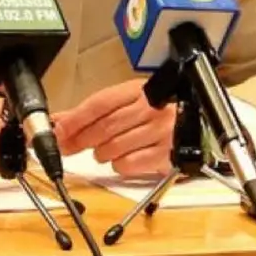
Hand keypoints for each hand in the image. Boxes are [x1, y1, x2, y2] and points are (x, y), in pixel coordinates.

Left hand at [52, 79, 174, 177]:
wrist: (196, 123)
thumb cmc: (158, 111)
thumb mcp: (128, 101)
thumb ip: (94, 112)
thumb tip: (60, 120)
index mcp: (138, 91)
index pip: (100, 104)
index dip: (76, 119)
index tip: (59, 130)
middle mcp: (151, 109)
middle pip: (105, 127)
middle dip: (81, 139)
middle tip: (68, 146)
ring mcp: (160, 132)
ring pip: (114, 147)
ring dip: (101, 153)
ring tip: (102, 151)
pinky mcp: (166, 154)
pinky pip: (130, 164)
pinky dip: (119, 165)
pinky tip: (121, 159)